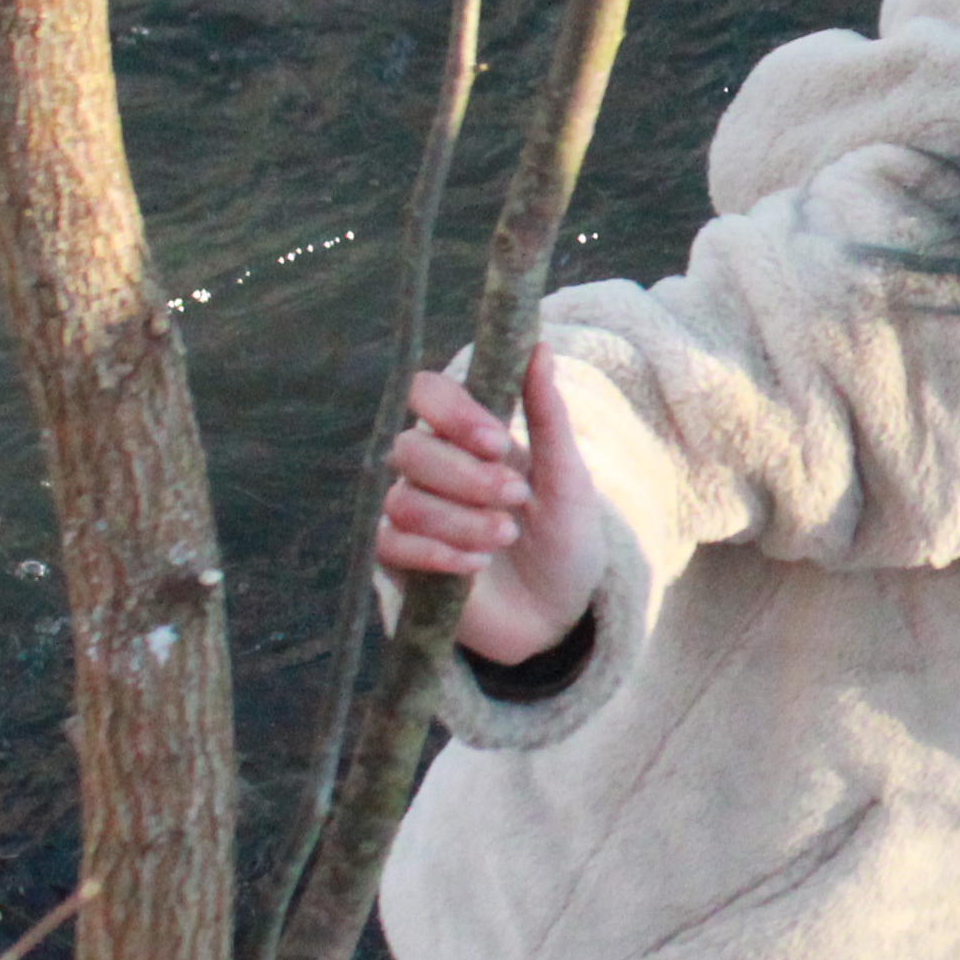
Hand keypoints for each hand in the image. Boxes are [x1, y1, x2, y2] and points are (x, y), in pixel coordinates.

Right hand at [373, 357, 604, 667]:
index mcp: (467, 435)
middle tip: (516, 500)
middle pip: (410, 448)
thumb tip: (538, 345)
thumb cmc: (564, 538)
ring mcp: (410, 512)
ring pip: (404, 500)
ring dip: (461, 520)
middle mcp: (430, 466)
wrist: (559, 613)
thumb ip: (548, 415)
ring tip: (506, 536)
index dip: (453, 412)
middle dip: (467, 477)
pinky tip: (475, 567)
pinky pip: (392, 545)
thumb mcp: (567, 479)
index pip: (427, 392)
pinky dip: (437, 554)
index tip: (498, 443)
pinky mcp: (398, 561)